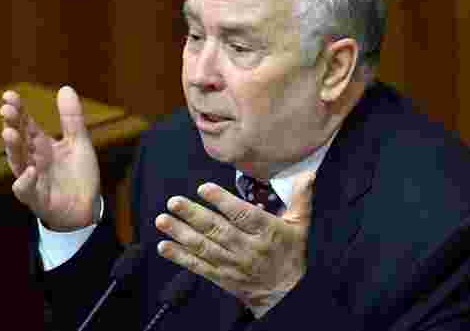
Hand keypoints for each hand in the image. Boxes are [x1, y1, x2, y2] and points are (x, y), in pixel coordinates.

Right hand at [0, 86, 100, 230]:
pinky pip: (26, 191)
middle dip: (12, 124)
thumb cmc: (79, 174)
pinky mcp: (38, 198)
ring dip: (13, 148)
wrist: (87, 207)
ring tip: (10, 132)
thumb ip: (71, 118)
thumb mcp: (79, 142)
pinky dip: (24, 182)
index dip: (18, 110)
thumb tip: (65, 87)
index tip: (10, 95)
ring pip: (17, 162)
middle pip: (19, 140)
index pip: (26, 124)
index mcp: (41, 145)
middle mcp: (33, 159)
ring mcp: (33, 179)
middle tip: (7, 109)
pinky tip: (29, 171)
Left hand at [155, 172, 315, 317]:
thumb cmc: (291, 253)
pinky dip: (180, 258)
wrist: (286, 294)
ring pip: (204, 248)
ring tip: (163, 220)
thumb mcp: (300, 225)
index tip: (205, 188)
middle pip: (219, 230)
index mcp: (267, 232)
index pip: (244, 215)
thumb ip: (300, 198)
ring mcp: (233, 264)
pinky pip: (199, 267)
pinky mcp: (222, 277)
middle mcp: (248, 248)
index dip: (223, 202)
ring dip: (181, 234)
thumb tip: (307, 174)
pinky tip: (164, 247)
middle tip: (174, 202)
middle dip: (194, 216)